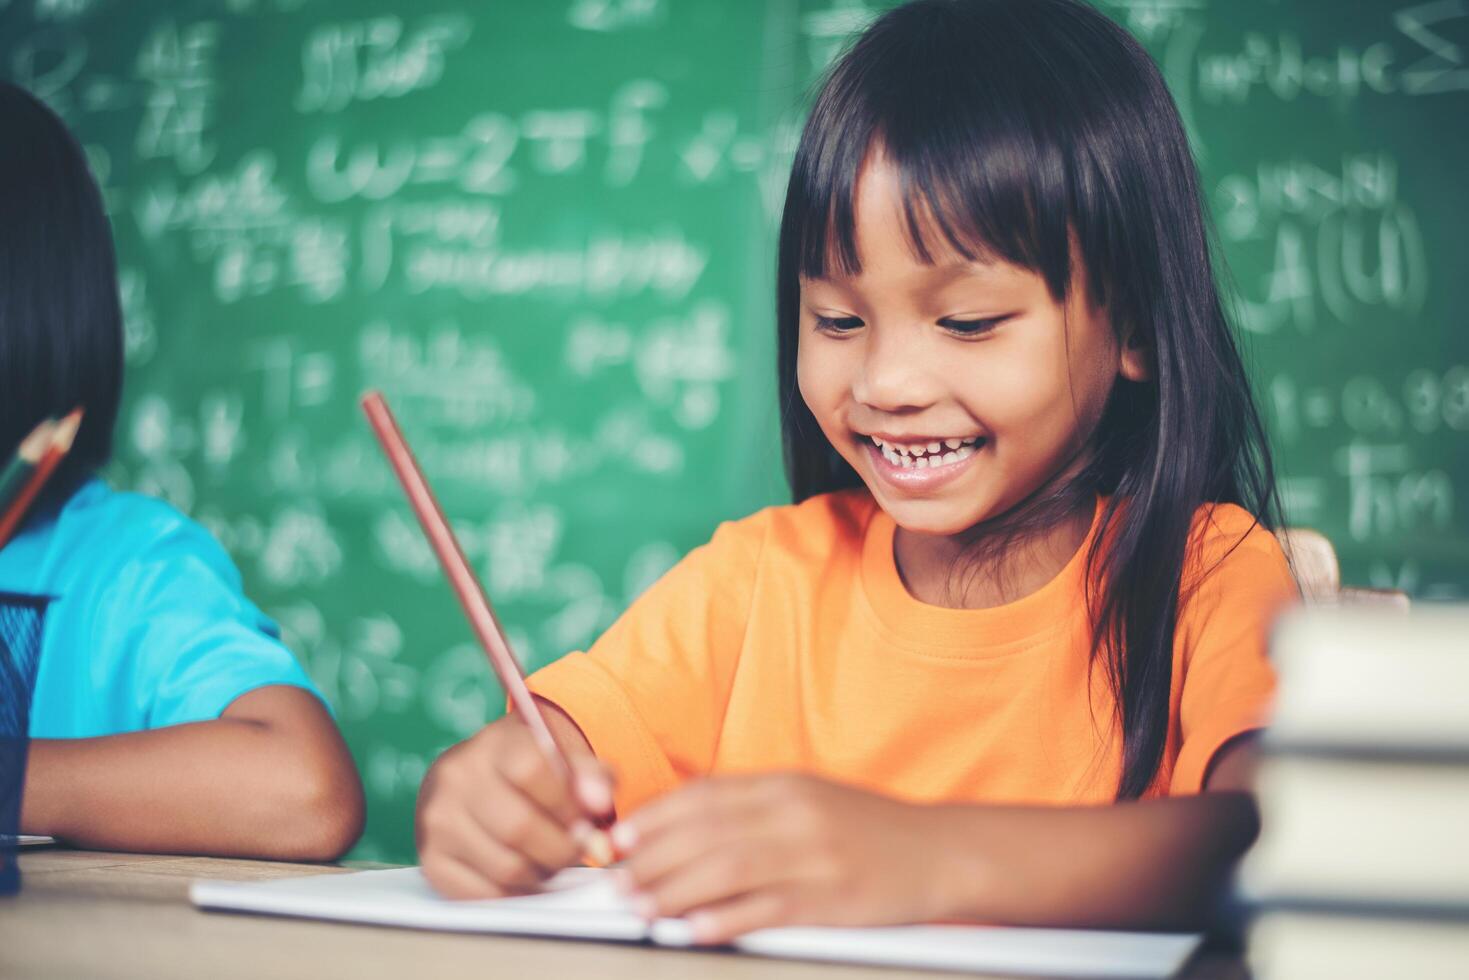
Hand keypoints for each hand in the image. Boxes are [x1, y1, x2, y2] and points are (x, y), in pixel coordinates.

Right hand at [416, 715, 614, 898]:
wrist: (471, 781)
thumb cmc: (528, 771)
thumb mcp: (562, 756)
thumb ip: (592, 774)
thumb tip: (599, 801)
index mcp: (493, 744)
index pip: (532, 769)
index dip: (569, 803)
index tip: (587, 818)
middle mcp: (457, 778)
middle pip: (520, 827)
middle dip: (563, 848)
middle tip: (577, 848)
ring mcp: (438, 821)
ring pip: (506, 867)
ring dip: (542, 874)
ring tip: (551, 860)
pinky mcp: (432, 861)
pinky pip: (485, 894)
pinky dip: (516, 893)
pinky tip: (527, 876)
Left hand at [611, 773, 958, 943]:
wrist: (938, 852)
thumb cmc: (865, 830)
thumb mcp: (807, 801)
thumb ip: (752, 809)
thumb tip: (686, 825)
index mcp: (785, 786)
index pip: (705, 796)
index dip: (657, 818)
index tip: (623, 839)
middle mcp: (795, 814)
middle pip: (707, 833)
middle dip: (653, 859)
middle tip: (618, 883)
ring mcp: (815, 855)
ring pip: (728, 869)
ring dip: (675, 890)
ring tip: (641, 908)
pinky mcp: (833, 899)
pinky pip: (768, 908)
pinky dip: (725, 919)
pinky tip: (694, 928)